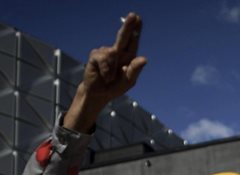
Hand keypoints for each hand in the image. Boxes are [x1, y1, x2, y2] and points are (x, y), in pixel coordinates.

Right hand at [64, 14, 147, 130]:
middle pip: (123, 37)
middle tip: (133, 15)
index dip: (135, 29)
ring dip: (113, 69)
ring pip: (112, 53)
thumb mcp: (128, 82)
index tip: (138, 18)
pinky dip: (106, 71)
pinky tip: (104, 76)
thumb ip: (135, 70)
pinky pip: (103, 60)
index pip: (133, 41)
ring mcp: (105, 52)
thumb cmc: (114, 87)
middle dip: (127, 26)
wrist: (98, 94)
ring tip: (110, 78)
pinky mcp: (96, 56)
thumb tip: (144, 59)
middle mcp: (117, 51)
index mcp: (128, 57)